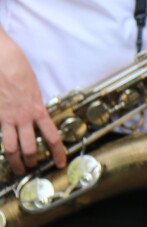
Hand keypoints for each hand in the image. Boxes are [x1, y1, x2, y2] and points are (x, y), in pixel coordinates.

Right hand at [0, 33, 65, 174]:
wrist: (1, 58)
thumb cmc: (18, 69)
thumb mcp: (33, 88)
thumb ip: (34, 104)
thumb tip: (35, 115)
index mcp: (38, 110)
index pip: (52, 136)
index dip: (58, 152)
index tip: (60, 162)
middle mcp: (23, 117)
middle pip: (30, 148)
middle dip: (32, 162)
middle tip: (31, 167)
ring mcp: (6, 118)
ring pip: (11, 148)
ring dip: (15, 161)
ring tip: (17, 168)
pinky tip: (0, 152)